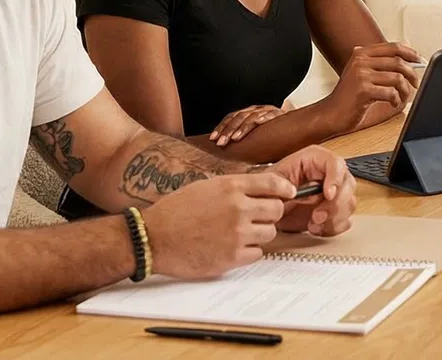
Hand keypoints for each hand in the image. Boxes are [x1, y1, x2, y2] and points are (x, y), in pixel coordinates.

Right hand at [144, 171, 294, 277]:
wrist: (153, 237)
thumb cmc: (175, 211)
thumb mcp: (206, 187)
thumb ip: (234, 188)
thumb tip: (260, 191)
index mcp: (231, 187)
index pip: (273, 184)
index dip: (284, 189)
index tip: (288, 193)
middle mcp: (238, 208)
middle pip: (277, 210)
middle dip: (270, 214)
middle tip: (258, 218)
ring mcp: (236, 234)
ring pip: (270, 233)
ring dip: (259, 234)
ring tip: (239, 234)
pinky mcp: (232, 257)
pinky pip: (257, 253)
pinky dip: (249, 251)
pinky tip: (232, 247)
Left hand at [210, 105, 286, 147]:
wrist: (298, 124)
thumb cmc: (276, 133)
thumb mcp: (257, 134)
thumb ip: (244, 139)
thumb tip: (227, 150)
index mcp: (249, 113)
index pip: (231, 117)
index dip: (221, 127)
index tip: (213, 139)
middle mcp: (256, 110)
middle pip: (238, 117)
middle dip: (227, 130)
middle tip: (221, 142)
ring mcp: (266, 110)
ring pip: (250, 117)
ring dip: (241, 128)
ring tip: (234, 138)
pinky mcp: (277, 113)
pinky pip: (267, 115)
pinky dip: (260, 120)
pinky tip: (255, 125)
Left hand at [265, 145, 355, 235]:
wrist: (268, 208)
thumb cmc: (270, 190)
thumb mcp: (271, 181)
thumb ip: (279, 184)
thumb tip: (292, 190)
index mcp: (315, 159)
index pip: (335, 163)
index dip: (335, 178)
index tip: (328, 194)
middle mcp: (329, 173)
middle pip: (347, 184)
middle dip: (334, 204)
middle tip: (317, 216)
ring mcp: (335, 192)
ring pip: (349, 203)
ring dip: (333, 218)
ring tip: (313, 224)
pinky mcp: (335, 210)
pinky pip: (345, 220)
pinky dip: (332, 227)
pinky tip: (317, 228)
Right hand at [323, 43, 422, 129]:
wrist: (331, 113)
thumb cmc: (348, 96)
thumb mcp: (361, 73)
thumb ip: (379, 63)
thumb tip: (405, 57)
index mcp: (361, 53)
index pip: (393, 47)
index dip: (410, 53)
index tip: (419, 60)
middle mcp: (361, 61)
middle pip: (398, 62)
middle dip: (411, 74)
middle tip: (415, 84)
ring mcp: (361, 75)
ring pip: (397, 78)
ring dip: (405, 90)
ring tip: (402, 97)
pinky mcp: (363, 90)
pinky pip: (391, 92)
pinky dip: (396, 100)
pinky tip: (392, 104)